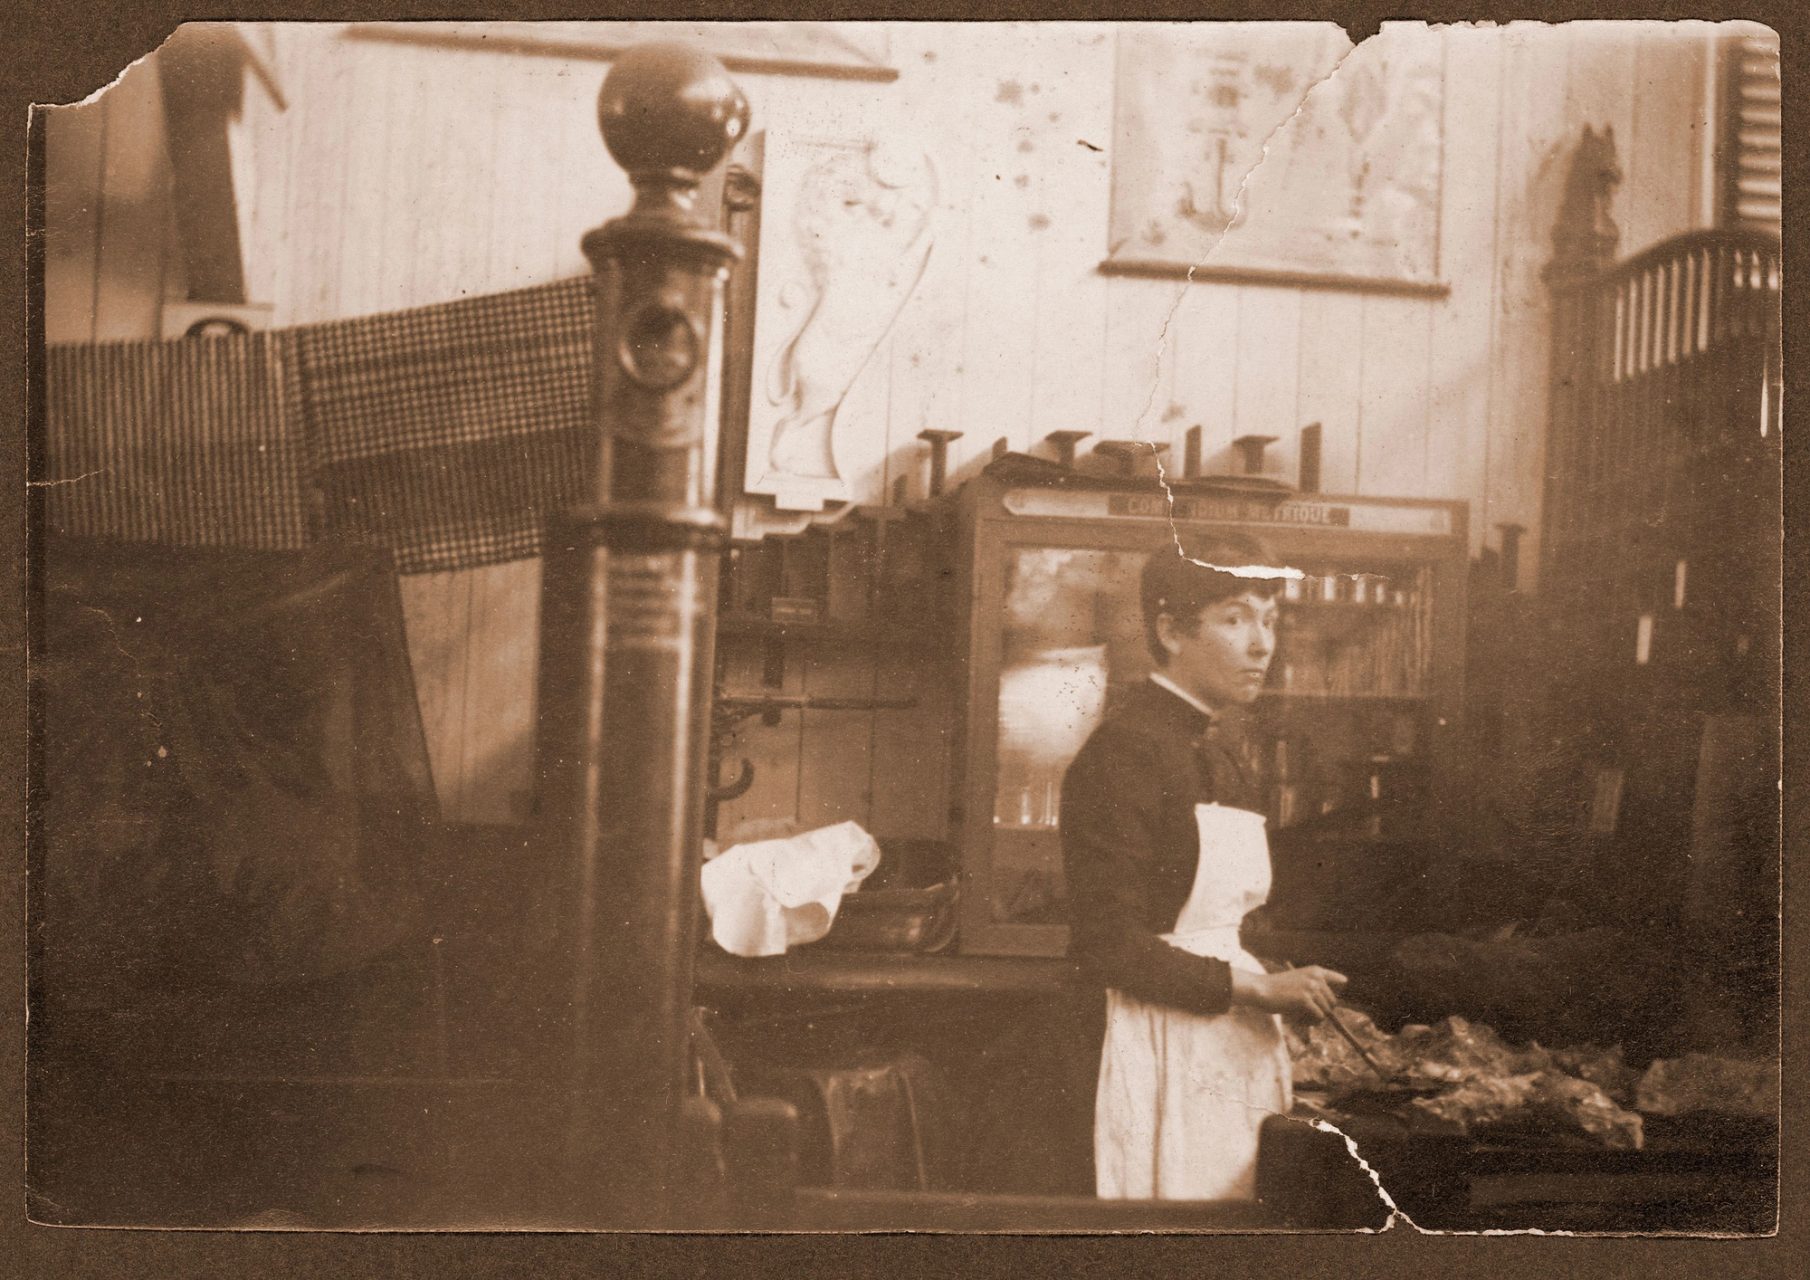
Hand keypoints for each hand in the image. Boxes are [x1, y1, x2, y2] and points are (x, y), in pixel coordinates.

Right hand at [1231, 966, 1347, 1019]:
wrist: (1261, 989)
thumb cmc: (1278, 989)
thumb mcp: (1300, 982)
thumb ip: (1316, 989)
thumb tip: (1333, 1008)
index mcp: (1316, 971)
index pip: (1341, 981)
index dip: (1337, 993)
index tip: (1326, 1002)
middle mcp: (1316, 977)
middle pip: (1333, 1003)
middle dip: (1321, 1012)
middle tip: (1305, 1015)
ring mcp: (1311, 987)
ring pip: (1326, 1012)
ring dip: (1314, 1019)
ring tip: (1299, 1018)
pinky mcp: (1305, 999)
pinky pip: (1318, 1017)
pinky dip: (1309, 1022)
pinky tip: (1297, 1020)